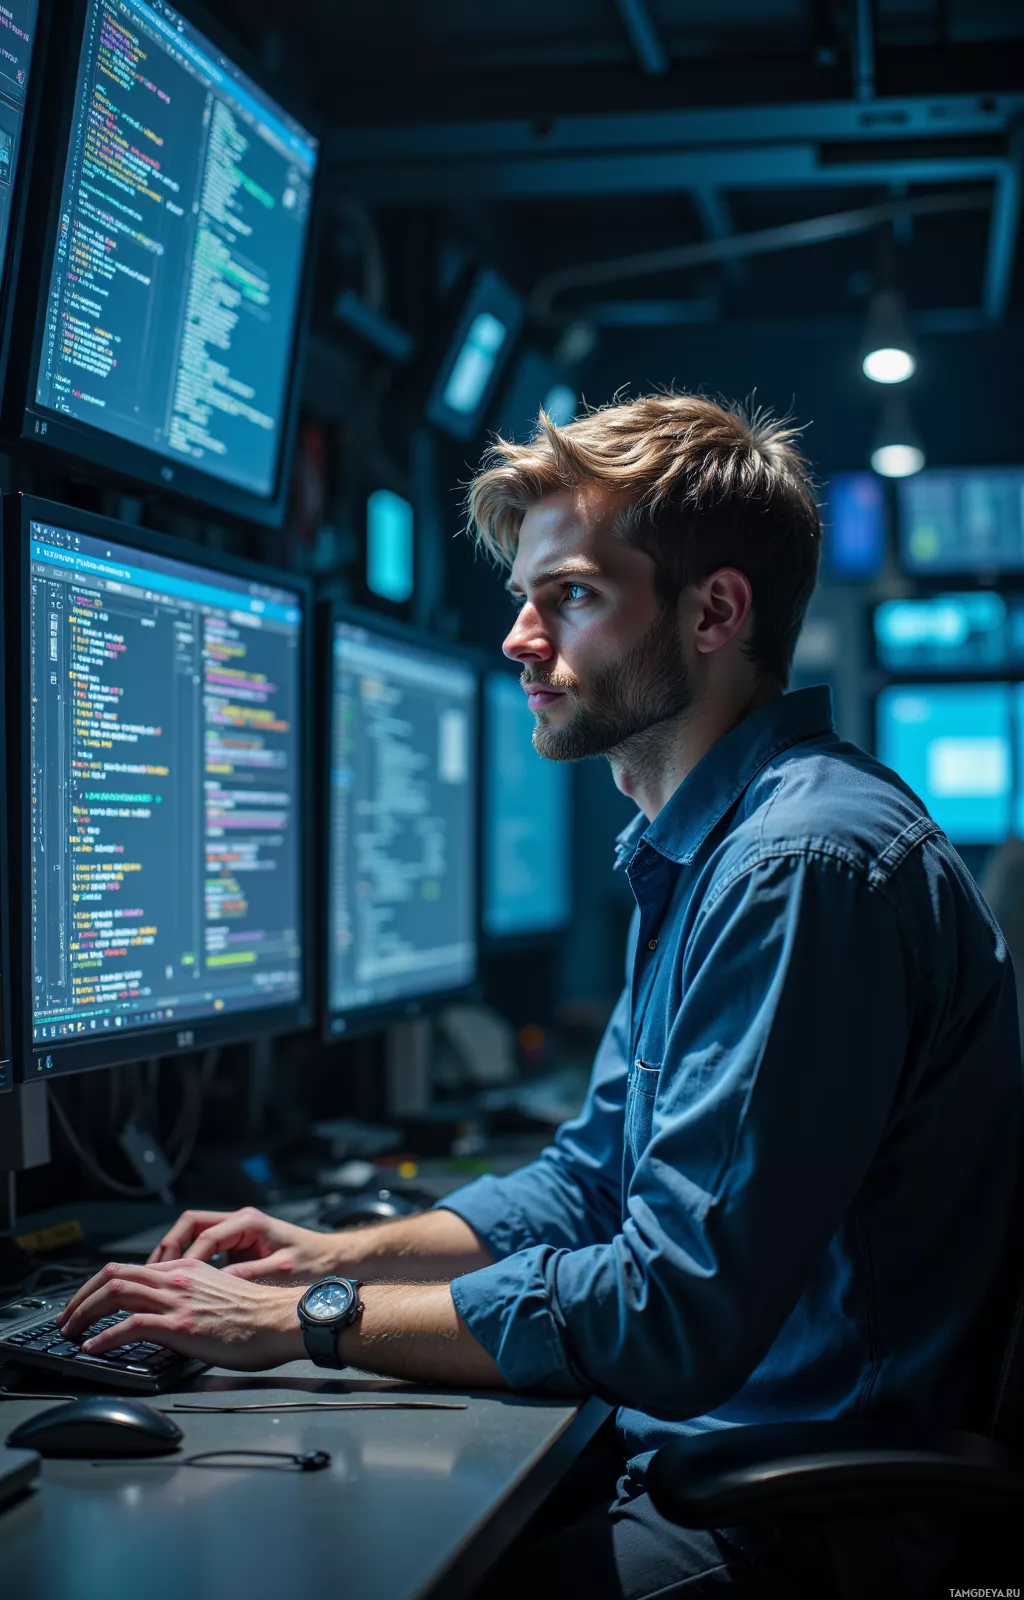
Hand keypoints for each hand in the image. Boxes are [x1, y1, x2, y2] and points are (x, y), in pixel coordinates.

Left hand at [55, 1258, 303, 1370]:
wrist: (281, 1320)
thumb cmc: (259, 1316)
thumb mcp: (220, 1294)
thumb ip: (192, 1298)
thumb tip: (170, 1316)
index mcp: (186, 1270)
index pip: (130, 1269)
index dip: (100, 1286)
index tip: (87, 1305)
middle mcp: (177, 1278)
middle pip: (113, 1275)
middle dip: (81, 1296)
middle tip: (67, 1318)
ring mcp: (176, 1300)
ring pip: (115, 1293)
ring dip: (84, 1313)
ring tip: (70, 1331)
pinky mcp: (178, 1324)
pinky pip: (129, 1325)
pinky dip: (104, 1337)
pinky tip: (93, 1348)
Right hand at [148, 1206, 342, 1281]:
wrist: (335, 1261)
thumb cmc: (314, 1264)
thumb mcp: (281, 1272)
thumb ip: (248, 1276)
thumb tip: (216, 1286)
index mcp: (248, 1223)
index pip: (204, 1235)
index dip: (185, 1258)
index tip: (171, 1279)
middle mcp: (239, 1222)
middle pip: (190, 1226)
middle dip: (169, 1248)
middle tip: (152, 1274)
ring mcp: (237, 1234)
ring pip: (194, 1236)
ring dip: (176, 1256)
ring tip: (159, 1280)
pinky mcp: (238, 1248)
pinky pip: (204, 1250)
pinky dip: (189, 1264)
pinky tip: (181, 1286)